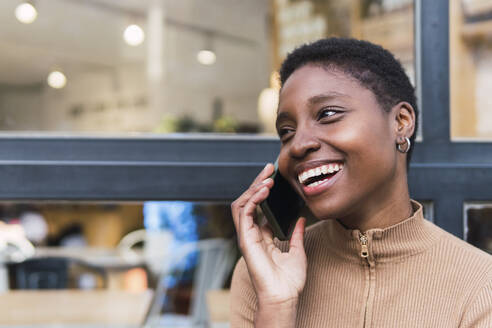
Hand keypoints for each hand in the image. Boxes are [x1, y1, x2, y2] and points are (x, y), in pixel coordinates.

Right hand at [231, 163, 306, 308]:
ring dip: (253, 187)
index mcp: (262, 236)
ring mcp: (247, 236)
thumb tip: (301, 219)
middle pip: (248, 201)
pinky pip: (244, 213)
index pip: (258, 207)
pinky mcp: (245, 239)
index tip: (275, 176)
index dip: (264, 190)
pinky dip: (253, 199)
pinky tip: (264, 190)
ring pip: (242, 203)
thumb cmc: (289, 280)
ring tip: (267, 177)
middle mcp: (252, 234)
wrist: (284, 296)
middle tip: (269, 168)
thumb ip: (297, 234)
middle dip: (257, 182)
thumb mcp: (297, 251)